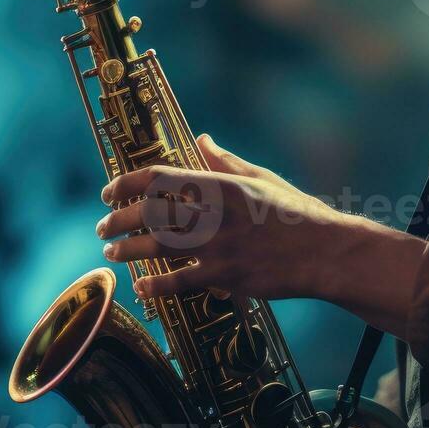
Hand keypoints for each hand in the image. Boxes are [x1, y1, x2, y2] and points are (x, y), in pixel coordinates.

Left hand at [97, 133, 345, 300]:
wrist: (325, 251)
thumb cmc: (295, 212)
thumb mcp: (260, 178)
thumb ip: (224, 162)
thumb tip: (202, 140)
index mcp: (219, 184)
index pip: (159, 177)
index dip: (126, 183)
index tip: (109, 192)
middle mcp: (213, 213)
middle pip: (150, 212)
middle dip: (118, 219)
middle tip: (103, 227)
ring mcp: (218, 246)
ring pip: (157, 247)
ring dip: (128, 250)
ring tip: (112, 252)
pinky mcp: (226, 276)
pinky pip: (180, 282)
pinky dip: (156, 286)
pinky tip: (142, 288)